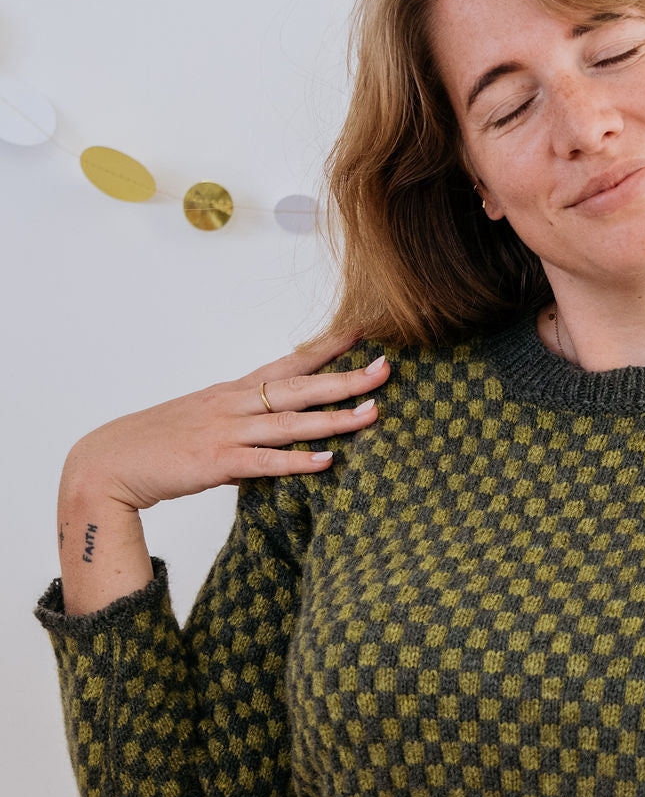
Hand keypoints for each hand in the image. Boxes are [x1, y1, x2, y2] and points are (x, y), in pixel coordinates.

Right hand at [63, 330, 390, 511]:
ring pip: (290, 422)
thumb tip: (273, 444)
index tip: (361, 333)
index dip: (325, 349)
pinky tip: (327, 461)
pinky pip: (264, 462)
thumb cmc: (155, 446)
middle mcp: (232, 405)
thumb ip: (242, 430)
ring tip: (372, 412)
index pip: (288, 364)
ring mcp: (225, 432)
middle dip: (346, 377)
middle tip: (386, 367)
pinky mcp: (215, 463)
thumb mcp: (204, 427)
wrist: (106, 464)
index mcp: (231, 393)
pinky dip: (297, 462)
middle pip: (299, 387)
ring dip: (334, 418)